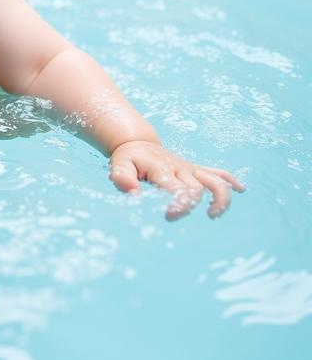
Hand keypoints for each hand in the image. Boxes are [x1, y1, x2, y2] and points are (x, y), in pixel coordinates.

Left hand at [109, 140, 244, 219]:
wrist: (136, 142)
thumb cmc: (128, 158)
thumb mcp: (118, 165)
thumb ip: (122, 178)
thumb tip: (133, 193)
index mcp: (162, 169)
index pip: (179, 189)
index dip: (180, 205)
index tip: (169, 216)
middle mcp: (180, 168)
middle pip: (197, 188)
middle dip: (193, 205)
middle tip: (175, 216)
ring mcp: (189, 168)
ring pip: (215, 180)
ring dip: (221, 198)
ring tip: (213, 215)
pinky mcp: (194, 168)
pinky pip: (217, 172)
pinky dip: (230, 180)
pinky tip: (241, 189)